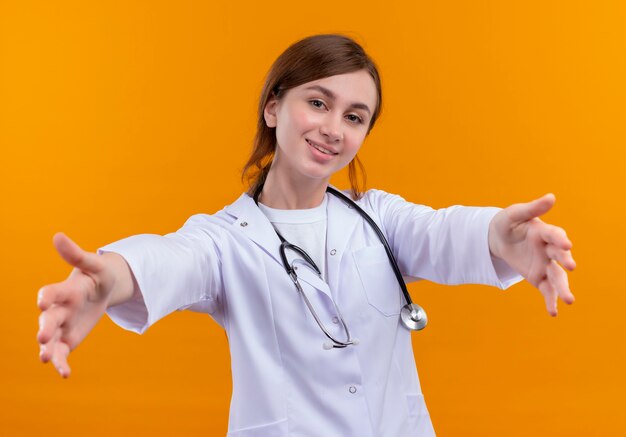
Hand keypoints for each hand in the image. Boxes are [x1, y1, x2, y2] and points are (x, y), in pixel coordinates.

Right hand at [37, 233, 115, 377]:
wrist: (102, 290)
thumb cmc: (97, 275)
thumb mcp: (94, 265)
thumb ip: (76, 255)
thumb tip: (57, 235)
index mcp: (65, 290)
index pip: (52, 292)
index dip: (47, 295)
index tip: (42, 300)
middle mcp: (58, 309)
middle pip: (48, 319)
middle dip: (46, 327)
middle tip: (43, 336)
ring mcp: (62, 326)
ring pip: (50, 340)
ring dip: (48, 349)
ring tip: (46, 359)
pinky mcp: (67, 339)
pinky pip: (61, 353)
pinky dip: (61, 364)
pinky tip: (65, 374)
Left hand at [488, 194, 575, 315]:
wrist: (498, 239)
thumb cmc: (508, 223)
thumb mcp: (514, 214)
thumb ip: (531, 208)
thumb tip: (552, 197)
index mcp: (544, 232)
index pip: (554, 235)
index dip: (560, 238)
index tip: (566, 244)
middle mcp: (549, 250)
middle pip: (559, 257)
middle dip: (565, 261)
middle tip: (571, 266)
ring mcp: (545, 265)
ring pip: (557, 277)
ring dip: (563, 288)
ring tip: (569, 300)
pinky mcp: (539, 278)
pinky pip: (547, 290)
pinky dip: (550, 301)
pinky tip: (553, 312)